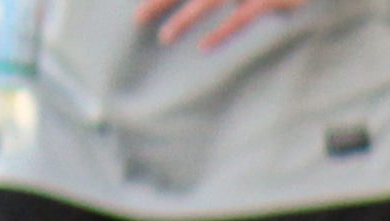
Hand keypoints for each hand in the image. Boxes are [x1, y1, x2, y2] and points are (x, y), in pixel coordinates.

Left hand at [136, 0, 304, 45]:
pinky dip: (222, 33)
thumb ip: (252, 1)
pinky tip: (204, 47)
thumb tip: (248, 11)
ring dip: (184, 20)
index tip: (144, 9)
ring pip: (208, 1)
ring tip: (165, 38)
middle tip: (137, 19)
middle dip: (160, 2)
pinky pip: (240, 18)